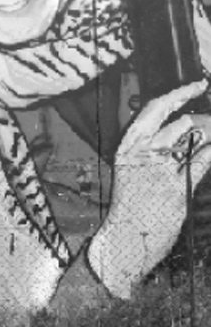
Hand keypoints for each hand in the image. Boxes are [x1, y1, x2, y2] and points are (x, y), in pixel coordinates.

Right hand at [87, 79, 210, 297]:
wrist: (124, 241)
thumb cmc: (130, 209)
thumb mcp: (134, 173)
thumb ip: (154, 153)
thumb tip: (184, 132)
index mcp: (128, 147)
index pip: (153, 110)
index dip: (178, 94)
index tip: (196, 85)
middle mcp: (141, 153)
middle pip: (177, 118)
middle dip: (197, 108)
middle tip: (206, 101)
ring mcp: (159, 168)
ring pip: (192, 136)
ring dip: (209, 133)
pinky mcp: (175, 185)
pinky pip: (202, 160)